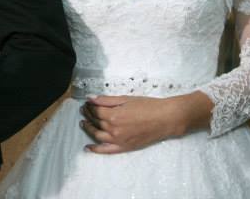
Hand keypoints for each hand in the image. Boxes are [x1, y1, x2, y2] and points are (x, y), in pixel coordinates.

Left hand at [80, 92, 210, 154]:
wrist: (165, 119)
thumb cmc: (148, 106)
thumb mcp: (126, 99)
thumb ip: (106, 100)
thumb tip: (90, 99)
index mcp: (114, 115)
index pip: (95, 111)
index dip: (89, 106)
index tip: (87, 103)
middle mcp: (114, 129)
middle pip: (95, 122)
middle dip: (88, 115)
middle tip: (85, 110)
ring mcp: (119, 140)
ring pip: (97, 135)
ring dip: (89, 129)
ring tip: (84, 123)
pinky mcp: (124, 148)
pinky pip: (106, 150)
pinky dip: (95, 149)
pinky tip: (88, 147)